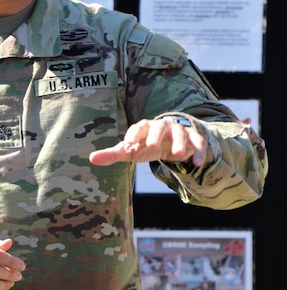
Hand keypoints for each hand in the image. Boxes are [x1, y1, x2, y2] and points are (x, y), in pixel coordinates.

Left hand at [88, 116, 205, 166]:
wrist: (172, 139)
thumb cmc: (146, 144)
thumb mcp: (131, 150)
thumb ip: (113, 154)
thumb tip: (91, 159)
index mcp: (145, 127)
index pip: (138, 127)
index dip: (133, 134)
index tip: (128, 144)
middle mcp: (162, 126)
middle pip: (159, 126)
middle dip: (156, 135)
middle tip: (152, 146)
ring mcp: (179, 131)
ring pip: (181, 133)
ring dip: (180, 142)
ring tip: (177, 154)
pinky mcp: (194, 138)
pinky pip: (198, 142)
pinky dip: (199, 151)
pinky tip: (198, 163)